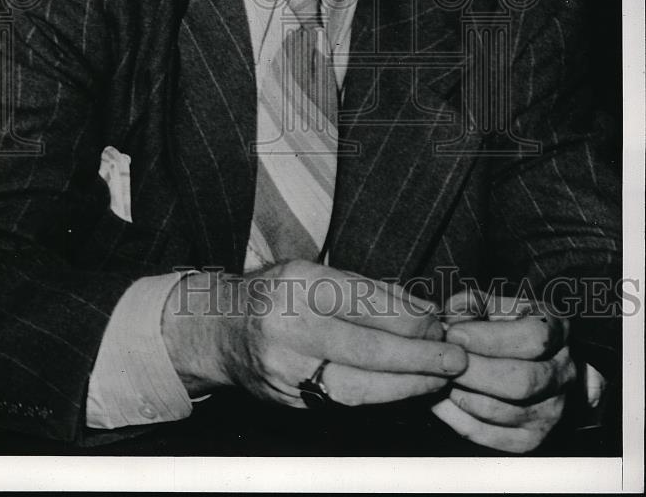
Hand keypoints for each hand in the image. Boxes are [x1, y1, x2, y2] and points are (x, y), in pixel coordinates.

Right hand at [162, 260, 467, 407]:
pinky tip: (406, 392)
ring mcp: (285, 369)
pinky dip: (381, 400)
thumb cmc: (277, 293)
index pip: (365, 302)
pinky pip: (343, 404)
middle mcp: (288, 327)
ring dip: (407, 386)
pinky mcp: (289, 400)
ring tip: (438, 379)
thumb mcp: (314, 272)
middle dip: (418, 357)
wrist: (221, 329)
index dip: (408, 316)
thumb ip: (365, 290)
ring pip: (358, 387)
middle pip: (366, 349)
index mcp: (298, 284)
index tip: (437, 322)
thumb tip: (422, 311)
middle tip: (454, 358)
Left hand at [431, 291, 576, 452]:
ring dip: (463, 394)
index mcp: (557, 331)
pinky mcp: (530, 439)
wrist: (532, 365)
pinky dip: (459, 417)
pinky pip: (490, 435)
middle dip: (475, 371)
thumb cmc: (504, 328)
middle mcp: (562, 374)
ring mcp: (550, 411)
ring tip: (440, 377)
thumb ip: (472, 304)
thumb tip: (456, 313)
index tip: (455, 334)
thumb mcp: (492, 306)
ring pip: (504, 412)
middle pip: (522, 381)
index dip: (491, 338)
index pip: (533, 338)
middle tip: (445, 360)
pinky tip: (441, 398)